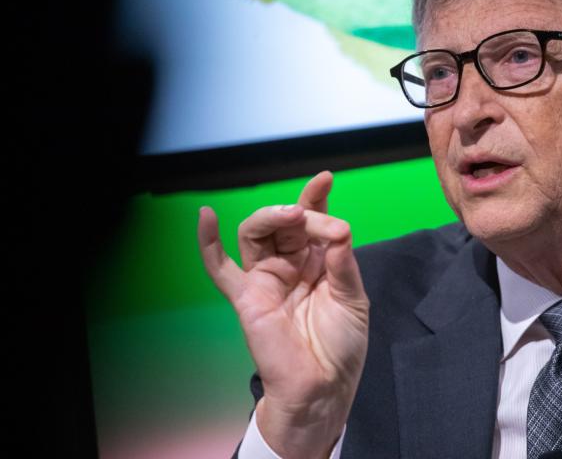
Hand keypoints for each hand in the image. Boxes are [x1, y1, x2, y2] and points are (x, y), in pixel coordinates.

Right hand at [197, 171, 368, 457]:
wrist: (323, 387)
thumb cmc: (341, 345)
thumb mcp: (352, 297)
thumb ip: (342, 260)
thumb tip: (337, 225)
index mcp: (318, 261)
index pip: (312, 220)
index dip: (316, 198)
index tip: (324, 178)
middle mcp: (290, 264)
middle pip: (284, 222)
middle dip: (299, 211)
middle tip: (311, 215)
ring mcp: (266, 279)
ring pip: (256, 233)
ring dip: (270, 216)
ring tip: (291, 215)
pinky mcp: (247, 297)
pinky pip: (220, 268)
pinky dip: (207, 242)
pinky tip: (204, 216)